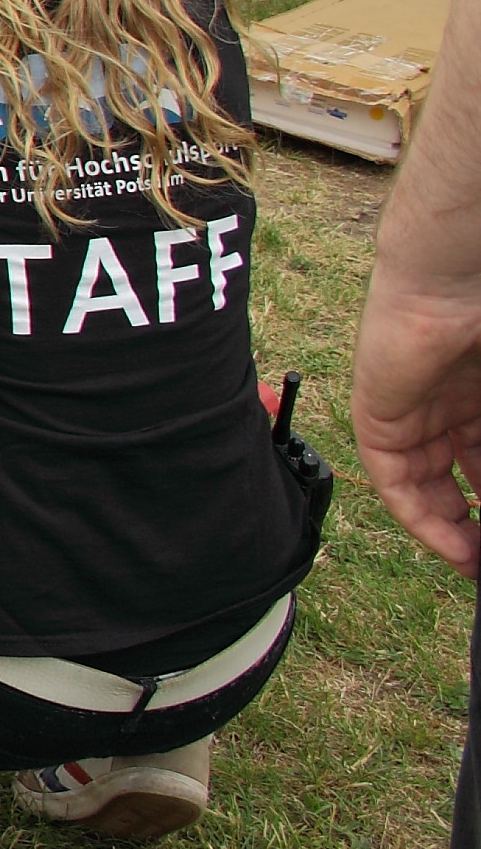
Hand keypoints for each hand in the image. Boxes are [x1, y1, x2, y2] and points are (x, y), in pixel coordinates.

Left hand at [356, 297, 480, 576]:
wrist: (461, 281)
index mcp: (480, 395)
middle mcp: (448, 406)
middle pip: (459, 479)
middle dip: (479, 525)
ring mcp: (412, 411)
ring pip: (427, 486)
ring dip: (451, 532)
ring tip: (479, 567)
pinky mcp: (378, 417)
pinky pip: (394, 480)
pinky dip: (421, 517)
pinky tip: (453, 546)